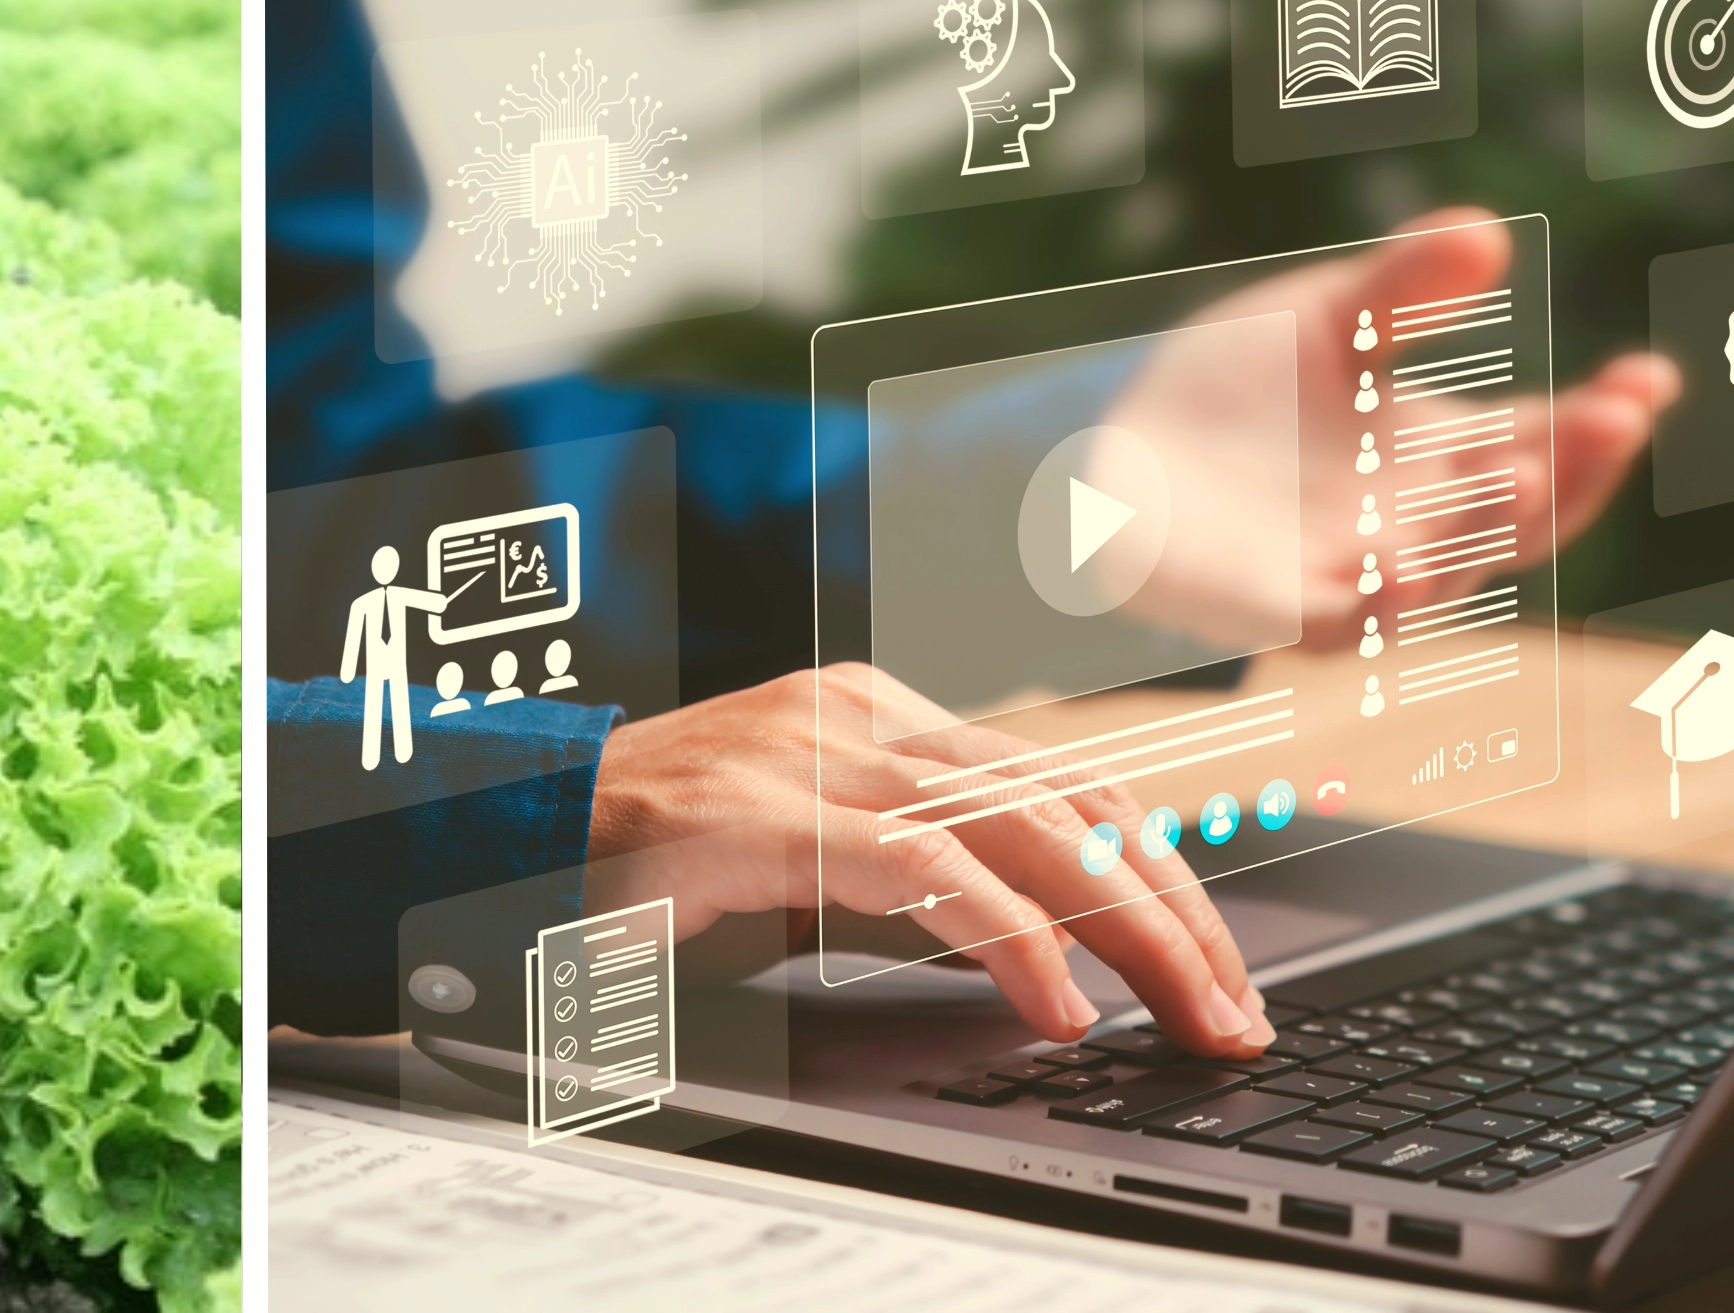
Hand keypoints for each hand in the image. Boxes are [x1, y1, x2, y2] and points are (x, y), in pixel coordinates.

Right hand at [586, 663, 1269, 1058]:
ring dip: (1132, 929)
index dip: (1166, 875)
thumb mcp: (815, 880)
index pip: (1070, 781)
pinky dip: (1011, 936)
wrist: (494, 836)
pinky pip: (924, 868)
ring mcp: (811, 752)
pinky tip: (1053, 1000)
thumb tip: (1055, 959)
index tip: (1223, 974)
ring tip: (1187, 1015)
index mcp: (879, 721)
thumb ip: (921, 893)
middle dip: (1180, 913)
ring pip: (1028, 824)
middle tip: (1238, 1016)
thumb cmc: (652, 872)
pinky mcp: (763, 810)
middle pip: (1076, 799)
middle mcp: (859, 716)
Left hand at [1106, 210, 1678, 647]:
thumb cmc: (1239, 387)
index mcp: (1443, 451)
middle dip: (1573, 464)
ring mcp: (1360, 575)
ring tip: (1519, 469)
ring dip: (1483, 523)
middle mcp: (1422, 522)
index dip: (1604, 416)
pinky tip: (1401, 570)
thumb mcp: (1323, 316)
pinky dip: (1378, 604)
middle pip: (1521, 509)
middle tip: (1615, 414)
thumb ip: (1400, 284)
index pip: (1546, 439)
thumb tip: (1487, 228)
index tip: (1652, 377)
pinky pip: (1345, 623)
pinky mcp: (1284, 610)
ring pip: (1447, 567)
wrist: (1117, 449)